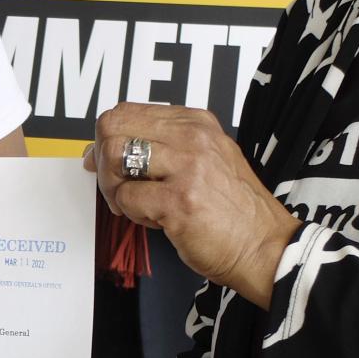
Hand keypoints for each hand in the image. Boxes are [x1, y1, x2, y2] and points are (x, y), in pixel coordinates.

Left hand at [88, 102, 300, 308]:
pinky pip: (126, 198)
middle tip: (120, 189)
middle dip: (103, 164)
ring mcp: (187, 167)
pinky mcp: (179, 201)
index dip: (107, 139)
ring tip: (139, 206)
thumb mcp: (202, 161)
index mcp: (195, 123)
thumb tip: (95, 151)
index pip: (125, 111)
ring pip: (114, 159)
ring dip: (115, 189)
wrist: (264, 246)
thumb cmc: (231, 210)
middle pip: (112, 129)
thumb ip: (156, 149)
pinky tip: (156, 220)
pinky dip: (132, 214)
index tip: (112, 165)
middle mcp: (192, 137)